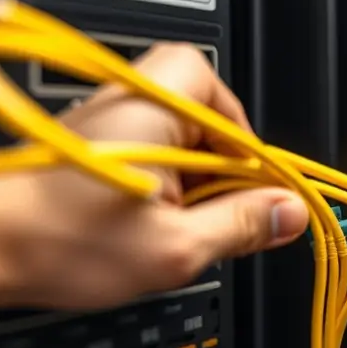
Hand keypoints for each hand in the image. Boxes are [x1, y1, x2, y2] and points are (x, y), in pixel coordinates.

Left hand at [0, 44, 308, 309]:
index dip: (256, 162)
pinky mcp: (99, 143)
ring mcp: (114, 119)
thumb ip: (241, 226)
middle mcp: (136, 100)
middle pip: (210, 122)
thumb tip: (286, 213)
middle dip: (223, 174)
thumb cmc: (60, 239)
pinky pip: (154, 152)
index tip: (267, 199)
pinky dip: (164, 186)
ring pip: (182, 140)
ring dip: (192, 184)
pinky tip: (148, 223)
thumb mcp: (175, 247)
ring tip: (176, 225)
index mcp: (161, 106)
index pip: (238, 114)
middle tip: (220, 215)